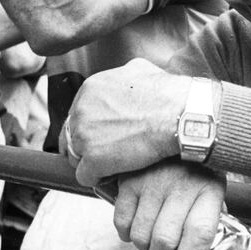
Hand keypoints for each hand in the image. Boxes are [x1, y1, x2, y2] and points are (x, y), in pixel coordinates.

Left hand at [59, 58, 190, 185]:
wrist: (178, 115)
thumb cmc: (166, 94)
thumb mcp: (139, 70)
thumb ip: (122, 78)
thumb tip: (126, 80)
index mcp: (90, 89)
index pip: (77, 113)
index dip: (90, 126)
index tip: (101, 134)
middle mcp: (82, 110)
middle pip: (72, 135)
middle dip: (88, 144)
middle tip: (105, 151)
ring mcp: (85, 136)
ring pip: (75, 157)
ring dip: (92, 162)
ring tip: (111, 165)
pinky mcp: (94, 159)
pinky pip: (85, 176)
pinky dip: (98, 179)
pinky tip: (112, 176)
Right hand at [114, 159, 224, 249]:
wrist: (177, 130)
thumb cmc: (195, 166)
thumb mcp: (212, 187)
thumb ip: (204, 219)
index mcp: (208, 189)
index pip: (199, 233)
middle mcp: (180, 185)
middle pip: (164, 240)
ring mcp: (153, 182)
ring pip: (140, 235)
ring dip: (144, 243)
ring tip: (150, 232)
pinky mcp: (129, 179)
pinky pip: (121, 221)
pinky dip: (125, 231)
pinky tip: (135, 222)